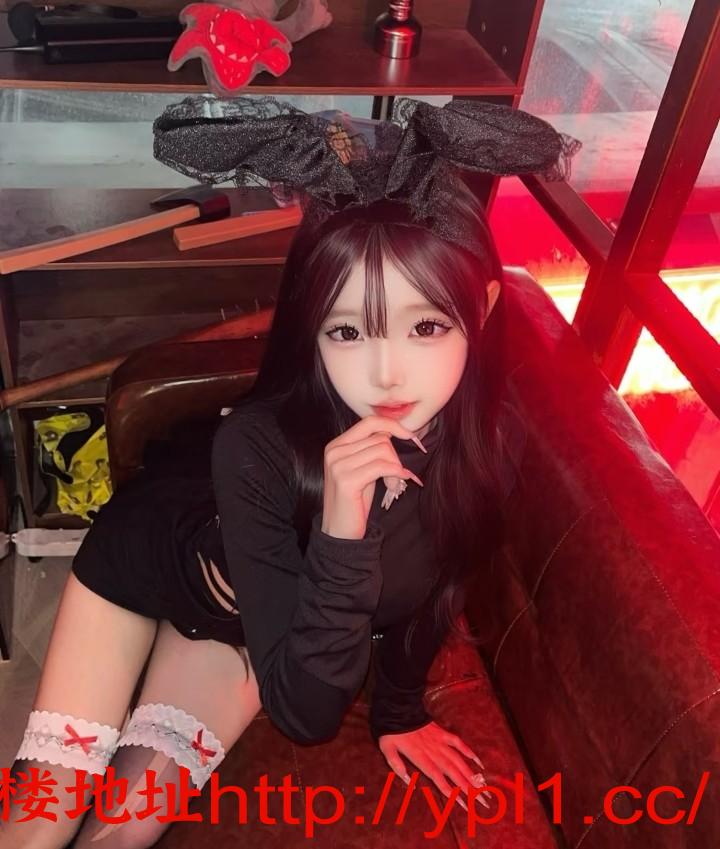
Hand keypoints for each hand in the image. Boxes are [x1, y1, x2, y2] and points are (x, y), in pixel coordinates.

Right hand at [321, 415, 425, 539]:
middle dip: (395, 456)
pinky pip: (382, 467)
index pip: (369, 422)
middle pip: (380, 438)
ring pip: (383, 451)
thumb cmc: (354, 501)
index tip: (410, 436)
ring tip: (393, 485)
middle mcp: (334, 451)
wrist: (339, 531)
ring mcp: (338, 465)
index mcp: (336, 445)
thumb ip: (371, 449)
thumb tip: (396, 432)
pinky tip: (396, 484)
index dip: (393, 426)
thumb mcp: (361, 469)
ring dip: (395, 468)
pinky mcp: (346, 481)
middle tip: (396, 476)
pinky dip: (396, 474)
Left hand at [378, 721, 491, 812]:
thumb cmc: (391, 730)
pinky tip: (478, 762)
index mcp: (421, 757)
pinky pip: (459, 743)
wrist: (399, 707)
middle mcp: (434, 751)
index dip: (450, 791)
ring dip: (472, 775)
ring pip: (459, 760)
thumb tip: (407, 781)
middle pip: (454, 772)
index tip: (463, 804)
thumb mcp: (387, 748)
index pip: (438, 777)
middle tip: (483, 802)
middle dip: (469, 788)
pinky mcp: (443, 733)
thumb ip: (396, 765)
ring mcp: (441, 741)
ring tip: (484, 788)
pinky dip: (469, 752)